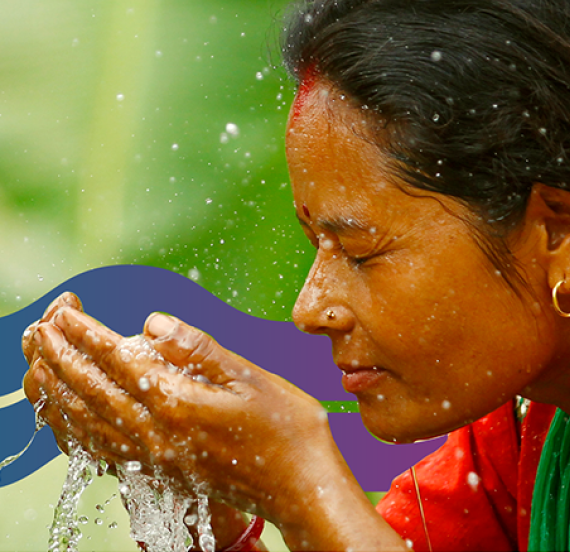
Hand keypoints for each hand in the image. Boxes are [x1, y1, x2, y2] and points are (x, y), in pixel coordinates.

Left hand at [21, 293, 329, 517]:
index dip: (86, 333)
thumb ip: (199, 349)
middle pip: (90, 391)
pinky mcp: (159, 472)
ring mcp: (155, 457)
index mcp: (180, 403)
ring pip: (86, 423)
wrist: (301, 488)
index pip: (117, 360)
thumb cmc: (288, 430)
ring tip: (38, 365)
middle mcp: (158, 433)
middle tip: (38, 328)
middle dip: (59, 356)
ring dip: (56, 390)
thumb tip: (152, 322)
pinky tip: (67, 416)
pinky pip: (100, 449)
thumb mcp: (252, 377)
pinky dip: (73, 429)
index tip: (63, 310)